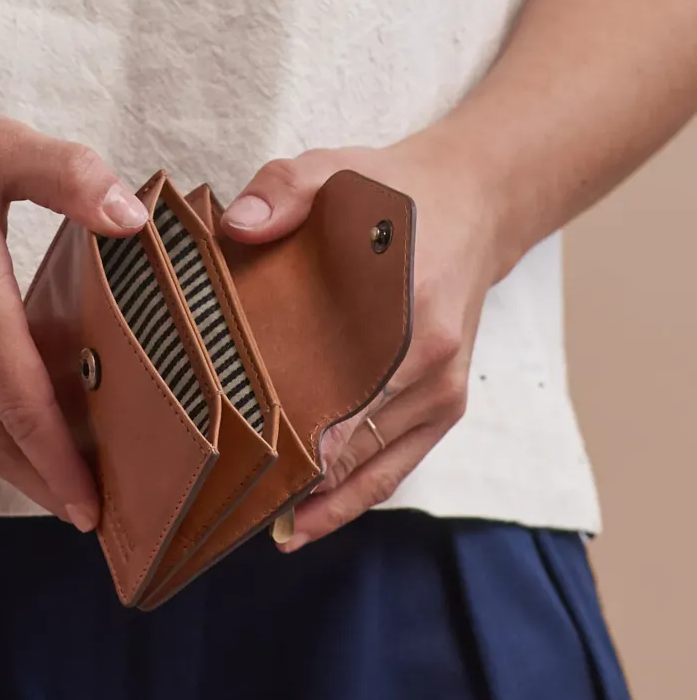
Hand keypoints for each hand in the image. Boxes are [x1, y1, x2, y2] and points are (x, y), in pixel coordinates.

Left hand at [219, 137, 505, 551]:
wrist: (475, 202)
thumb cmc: (395, 193)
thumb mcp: (334, 168)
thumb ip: (284, 189)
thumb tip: (236, 228)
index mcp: (408, 314)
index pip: (338, 392)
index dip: (287, 435)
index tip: (235, 467)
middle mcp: (432, 366)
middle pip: (352, 442)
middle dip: (290, 478)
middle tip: (224, 509)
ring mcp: (444, 391)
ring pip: (375, 467)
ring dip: (321, 501)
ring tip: (260, 530)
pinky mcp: (446, 402)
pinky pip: (397, 464)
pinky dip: (353, 496)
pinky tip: (305, 520)